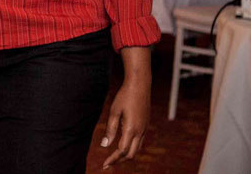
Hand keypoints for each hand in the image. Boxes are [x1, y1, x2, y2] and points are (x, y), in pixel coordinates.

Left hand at [101, 47, 150, 168]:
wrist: (140, 85)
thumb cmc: (124, 96)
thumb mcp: (114, 112)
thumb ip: (110, 130)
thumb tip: (105, 145)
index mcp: (131, 129)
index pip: (121, 151)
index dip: (112, 159)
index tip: (104, 164)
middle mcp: (140, 132)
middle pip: (131, 154)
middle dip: (119, 160)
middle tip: (108, 163)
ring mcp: (145, 129)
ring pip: (137, 149)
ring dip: (126, 155)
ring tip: (114, 157)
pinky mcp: (146, 125)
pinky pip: (140, 141)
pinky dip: (131, 147)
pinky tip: (123, 144)